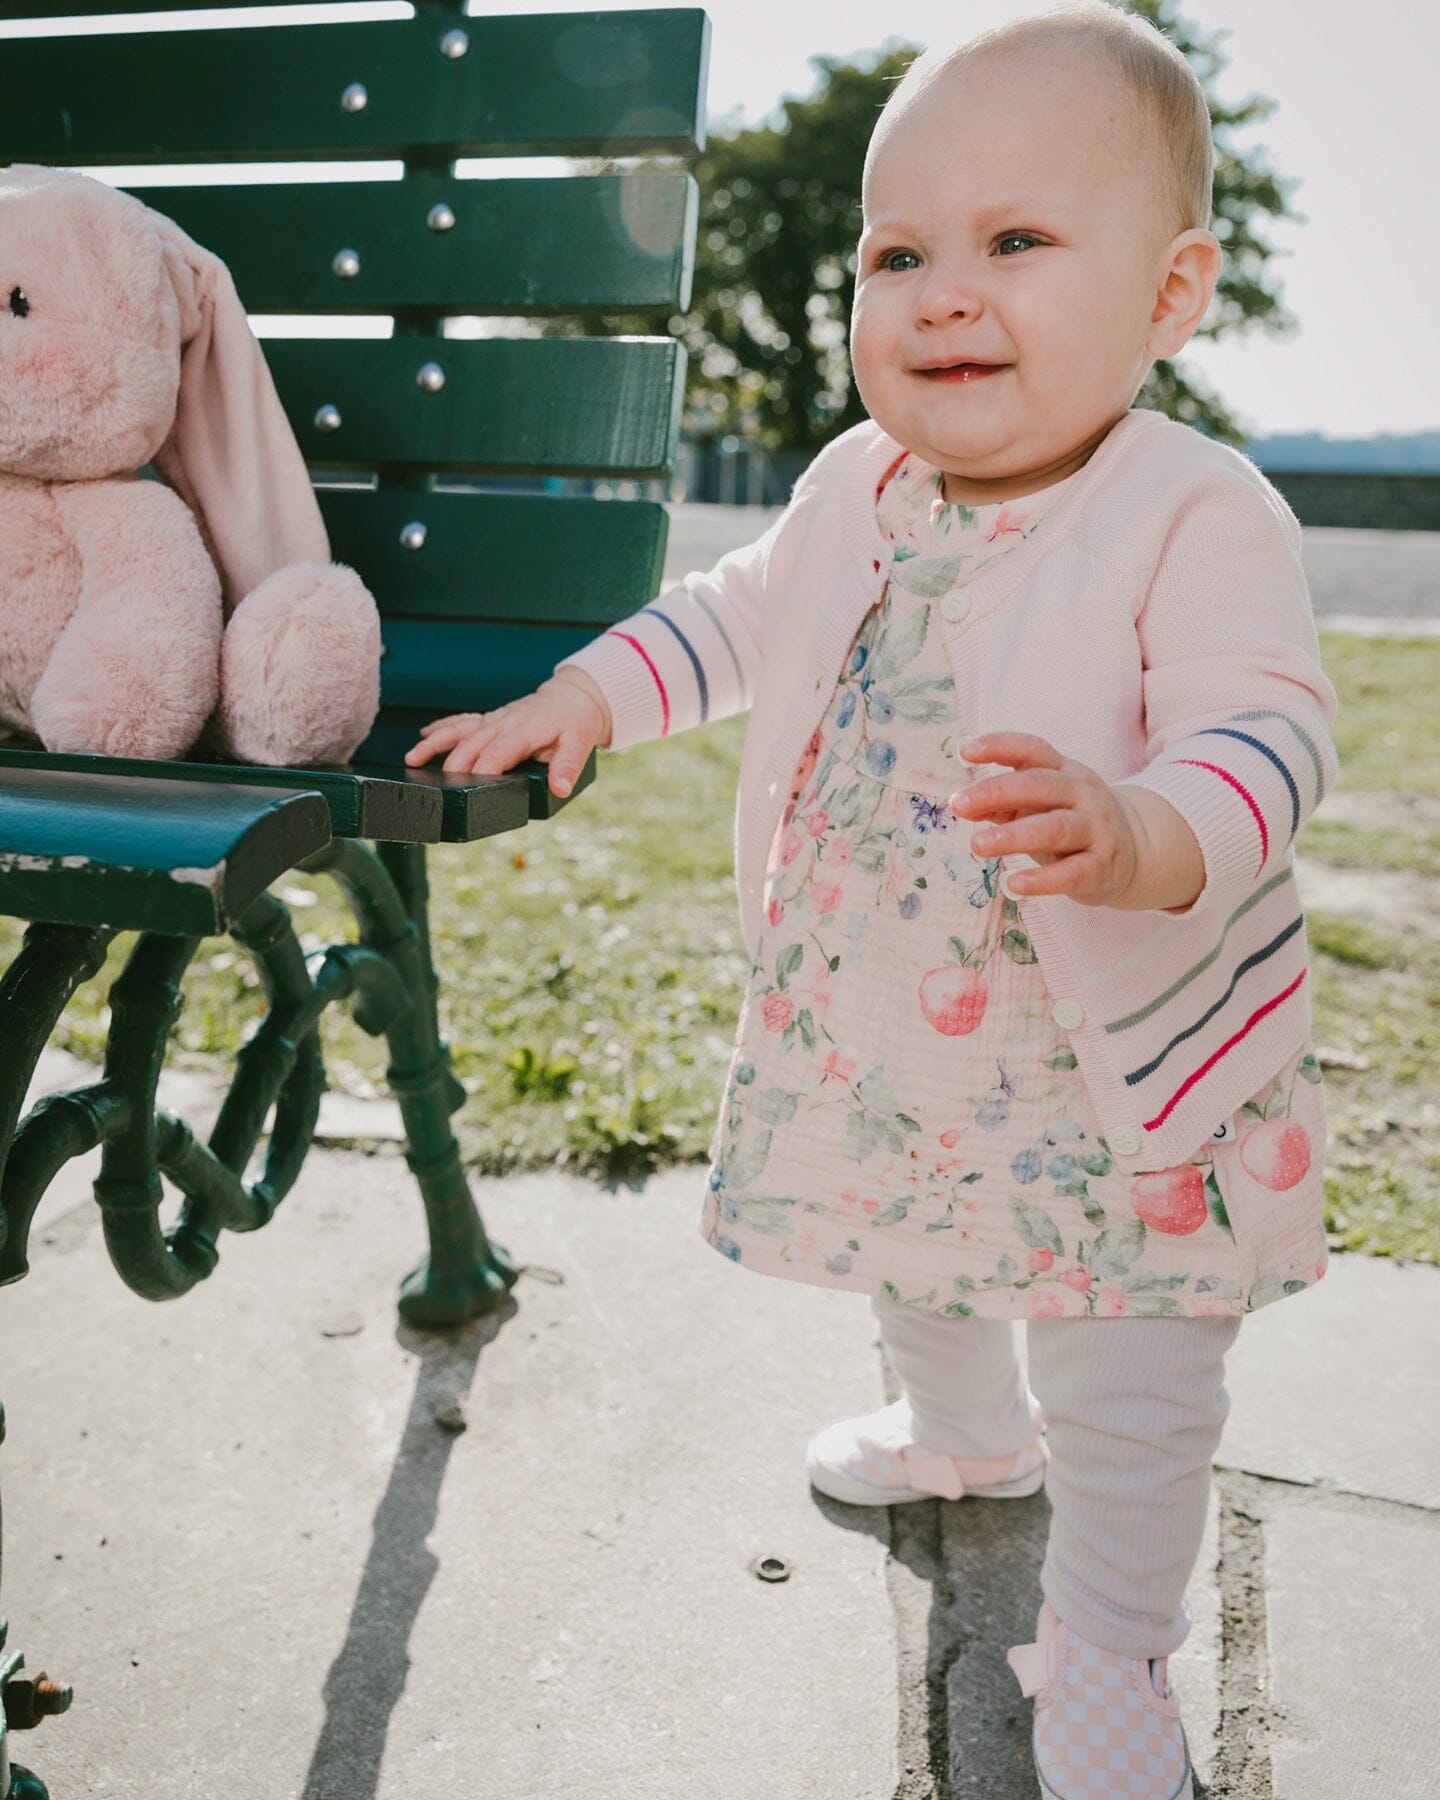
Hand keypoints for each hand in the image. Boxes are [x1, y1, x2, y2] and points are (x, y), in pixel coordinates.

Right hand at [404, 669, 611, 796]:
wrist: (573, 697)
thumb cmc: (576, 722)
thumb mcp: (580, 744)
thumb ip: (567, 766)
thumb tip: (559, 788)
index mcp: (524, 731)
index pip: (497, 751)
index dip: (482, 769)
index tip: (470, 788)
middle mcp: (504, 722)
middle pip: (471, 743)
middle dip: (452, 764)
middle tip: (437, 788)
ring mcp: (494, 719)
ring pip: (459, 729)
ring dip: (435, 743)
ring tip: (412, 759)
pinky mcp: (490, 718)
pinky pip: (462, 721)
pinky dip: (442, 728)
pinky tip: (424, 737)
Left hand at [947, 732, 1148, 907]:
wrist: (1135, 851)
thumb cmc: (1073, 823)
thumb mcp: (1041, 805)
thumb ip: (1002, 803)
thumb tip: (962, 804)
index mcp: (1065, 771)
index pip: (1033, 750)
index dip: (1000, 746)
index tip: (965, 751)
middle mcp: (1083, 794)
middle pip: (1041, 785)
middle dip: (997, 791)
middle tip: (959, 804)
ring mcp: (1096, 829)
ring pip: (1056, 827)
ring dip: (1014, 835)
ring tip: (977, 845)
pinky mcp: (1102, 866)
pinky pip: (1072, 872)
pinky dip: (1042, 879)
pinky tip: (1014, 884)